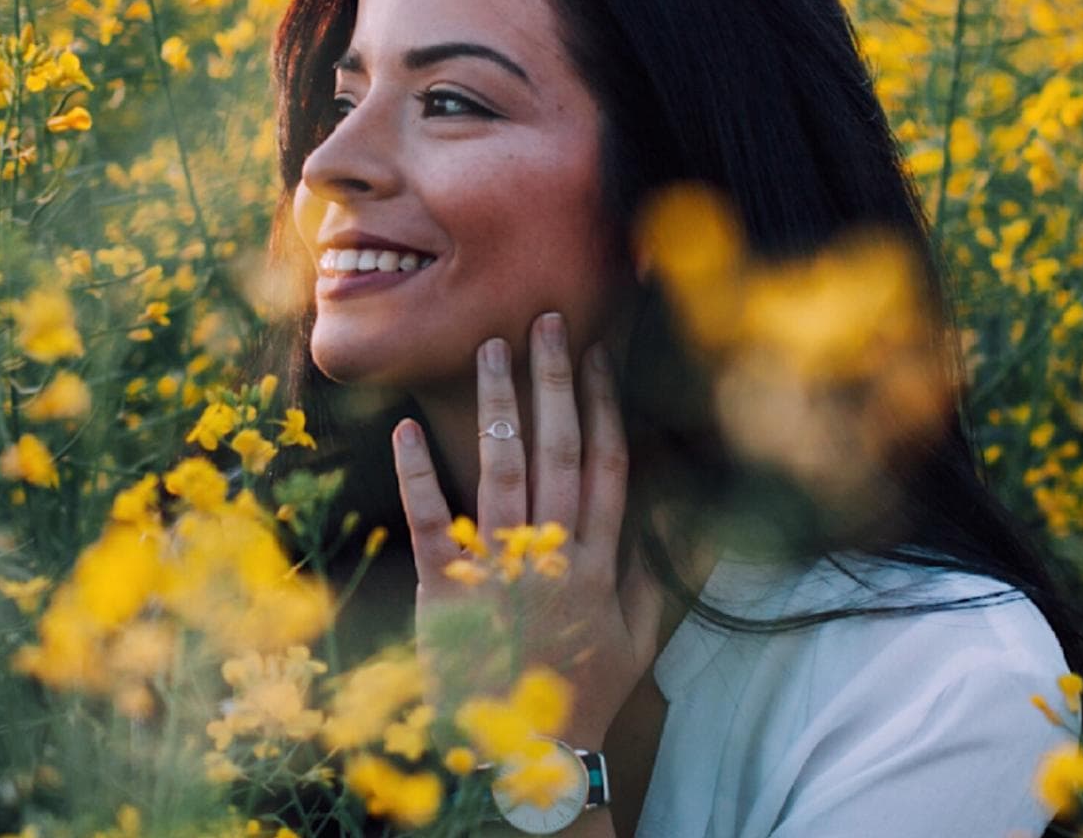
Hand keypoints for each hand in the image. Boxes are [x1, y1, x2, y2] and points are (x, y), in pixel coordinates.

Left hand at [391, 311, 663, 747]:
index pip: (605, 465)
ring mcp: (499, 571)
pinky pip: (433, 522)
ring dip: (496, 406)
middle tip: (544, 322)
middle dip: (552, 382)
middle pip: (558, 452)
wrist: (529, 761)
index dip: (602, 405)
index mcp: (598, 562)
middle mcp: (552, 556)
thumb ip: (653, 577)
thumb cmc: (582, 696)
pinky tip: (406, 426)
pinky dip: (419, 473)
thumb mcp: (636, 641)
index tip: (597, 354)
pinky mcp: (448, 592)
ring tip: (490, 347)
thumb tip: (675, 520)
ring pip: (502, 472)